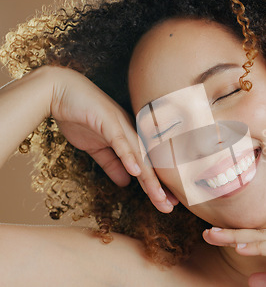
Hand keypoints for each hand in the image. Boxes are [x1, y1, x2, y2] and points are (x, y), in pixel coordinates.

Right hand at [46, 66, 177, 211]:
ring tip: (159, 197)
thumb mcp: (97, 148)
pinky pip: (120, 142)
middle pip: (149, 164)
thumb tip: (125, 182)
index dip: (157, 185)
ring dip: (149, 178)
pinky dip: (128, 156)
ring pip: (140, 156)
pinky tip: (136, 171)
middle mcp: (131, 132)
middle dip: (159, 187)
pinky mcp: (109, 122)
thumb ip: (112, 164)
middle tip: (170, 206)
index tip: (168, 203)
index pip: (146, 166)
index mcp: (130, 139)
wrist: (60, 92)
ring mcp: (122, 126)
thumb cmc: (81, 117)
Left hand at [203, 227, 265, 286]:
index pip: (260, 239)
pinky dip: (260, 246)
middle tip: (208, 233)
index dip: (236, 237)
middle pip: (260, 234)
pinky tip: (241, 247)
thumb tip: (252, 279)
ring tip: (217, 237)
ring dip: (240, 237)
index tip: (213, 237)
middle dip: (233, 233)